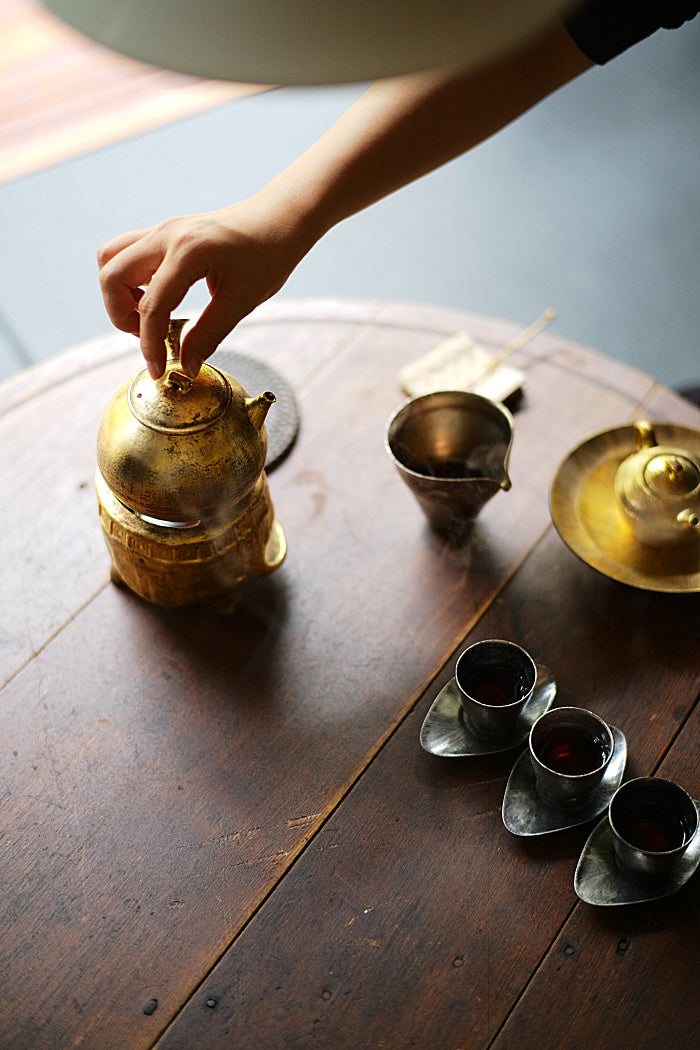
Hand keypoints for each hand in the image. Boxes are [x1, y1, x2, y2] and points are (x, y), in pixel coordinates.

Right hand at [97, 200, 306, 378]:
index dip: (149, 344)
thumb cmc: (269, 254)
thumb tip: (185, 367)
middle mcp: (166, 235)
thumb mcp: (242, 301)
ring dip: (119, 292)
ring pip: (110, 258)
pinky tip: (157, 296)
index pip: (151, 305)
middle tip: (149, 337)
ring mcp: (161, 229)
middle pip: (111, 275)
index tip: (158, 370)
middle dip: (121, 315)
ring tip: (149, 315)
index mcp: (188, 252)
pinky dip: (129, 278)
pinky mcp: (164, 232)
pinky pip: (126, 251)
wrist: (279, 218)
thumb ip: (208, 335)